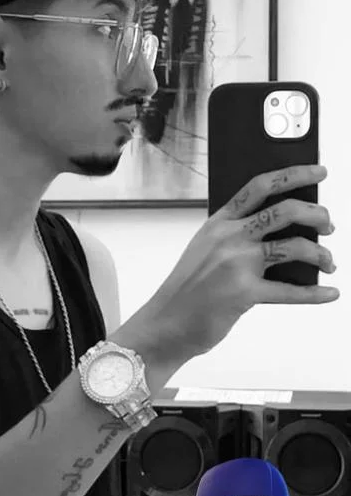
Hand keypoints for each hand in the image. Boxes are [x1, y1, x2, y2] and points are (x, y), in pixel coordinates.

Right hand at [138, 164, 336, 360]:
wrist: (166, 323)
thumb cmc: (187, 290)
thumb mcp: (206, 250)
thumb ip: (237, 236)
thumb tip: (285, 234)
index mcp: (219, 222)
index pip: (260, 186)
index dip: (294, 174)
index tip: (318, 172)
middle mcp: (229, 237)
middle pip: (285, 211)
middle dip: (317, 214)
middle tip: (328, 225)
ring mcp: (238, 263)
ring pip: (294, 246)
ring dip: (321, 254)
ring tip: (328, 262)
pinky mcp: (245, 293)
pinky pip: (290, 291)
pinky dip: (315, 293)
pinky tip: (329, 292)